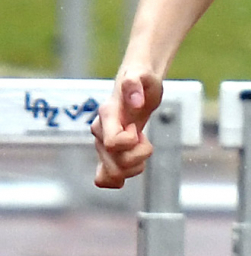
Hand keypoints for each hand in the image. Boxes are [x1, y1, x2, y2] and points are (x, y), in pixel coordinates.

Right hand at [91, 71, 162, 188]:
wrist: (137, 84)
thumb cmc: (141, 80)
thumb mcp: (144, 77)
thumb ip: (135, 84)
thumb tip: (136, 102)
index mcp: (107, 115)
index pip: (113, 143)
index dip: (131, 142)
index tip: (138, 129)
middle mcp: (100, 132)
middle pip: (115, 165)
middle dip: (137, 156)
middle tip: (143, 139)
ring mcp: (101, 145)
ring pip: (112, 174)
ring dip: (133, 167)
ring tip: (141, 147)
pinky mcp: (106, 154)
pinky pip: (103, 179)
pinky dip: (120, 178)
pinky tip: (134, 165)